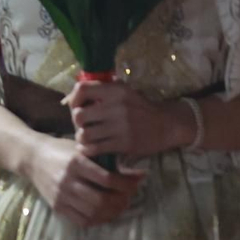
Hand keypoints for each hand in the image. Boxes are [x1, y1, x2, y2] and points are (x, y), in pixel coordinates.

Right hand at [21, 134, 143, 227]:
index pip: (108, 179)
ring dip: (112, 212)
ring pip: (93, 212)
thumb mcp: (83, 150)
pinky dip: (98, 220)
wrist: (31, 157)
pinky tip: (104, 213)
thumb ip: (110, 163)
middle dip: (121, 201)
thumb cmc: (61, 150)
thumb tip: (140, 175)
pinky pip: (81, 220)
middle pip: (102, 200)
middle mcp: (67, 180)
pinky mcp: (57, 206)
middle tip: (127, 197)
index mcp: (76, 163)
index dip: (126, 185)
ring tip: (118, 206)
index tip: (135, 184)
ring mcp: (61, 195)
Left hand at [68, 78, 191, 161]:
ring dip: (81, 137)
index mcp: (115, 90)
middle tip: (82, 125)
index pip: (82, 89)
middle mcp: (117, 107)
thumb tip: (72, 96)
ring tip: (86, 137)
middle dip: (76, 122)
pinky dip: (87, 150)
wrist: (167, 125)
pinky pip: (96, 148)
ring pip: (85, 134)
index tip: (75, 107)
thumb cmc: (140, 107)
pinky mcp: (125, 144)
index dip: (73, 99)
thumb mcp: (124, 91)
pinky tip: (88, 148)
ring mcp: (121, 126)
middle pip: (79, 115)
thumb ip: (101, 90)